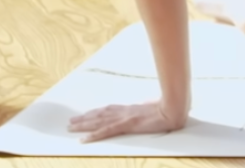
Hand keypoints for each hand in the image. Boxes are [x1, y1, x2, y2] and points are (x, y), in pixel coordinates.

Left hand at [67, 100, 184, 142]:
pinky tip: (83, 139)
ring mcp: (124, 118)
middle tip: (70, 121)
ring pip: (98, 121)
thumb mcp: (155, 107)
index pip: (108, 110)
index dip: (95, 112)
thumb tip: (148, 104)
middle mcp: (124, 111)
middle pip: (99, 114)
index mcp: (131, 108)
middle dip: (84, 118)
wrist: (174, 108)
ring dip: (83, 125)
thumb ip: (148, 107)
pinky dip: (93, 135)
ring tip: (71, 127)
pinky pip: (106, 131)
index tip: (85, 114)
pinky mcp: (127, 125)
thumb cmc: (168, 107)